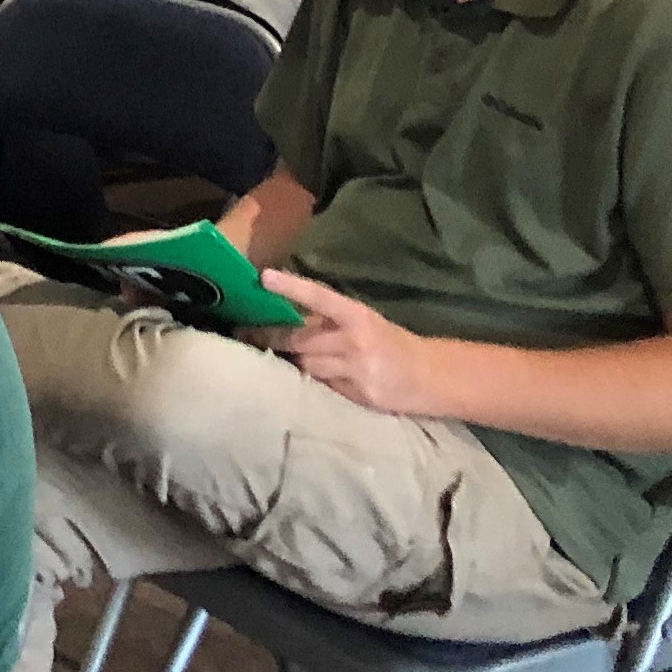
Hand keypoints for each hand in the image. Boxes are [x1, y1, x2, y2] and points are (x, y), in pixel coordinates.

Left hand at [264, 272, 438, 415]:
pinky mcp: (357, 395)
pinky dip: (306, 380)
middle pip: (300, 338)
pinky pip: (320, 386)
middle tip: (242, 331)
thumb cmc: (389, 342)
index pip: (320, 296)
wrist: (429, 376)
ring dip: (285, 360)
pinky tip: (294, 378)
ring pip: (305, 364)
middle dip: (268, 336)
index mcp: (357, 314)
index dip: (291, 287)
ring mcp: (356, 369)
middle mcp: (355, 340)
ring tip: (263, 354)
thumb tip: (286, 312)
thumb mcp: (364, 320)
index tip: (264, 277)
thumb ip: (329, 318)